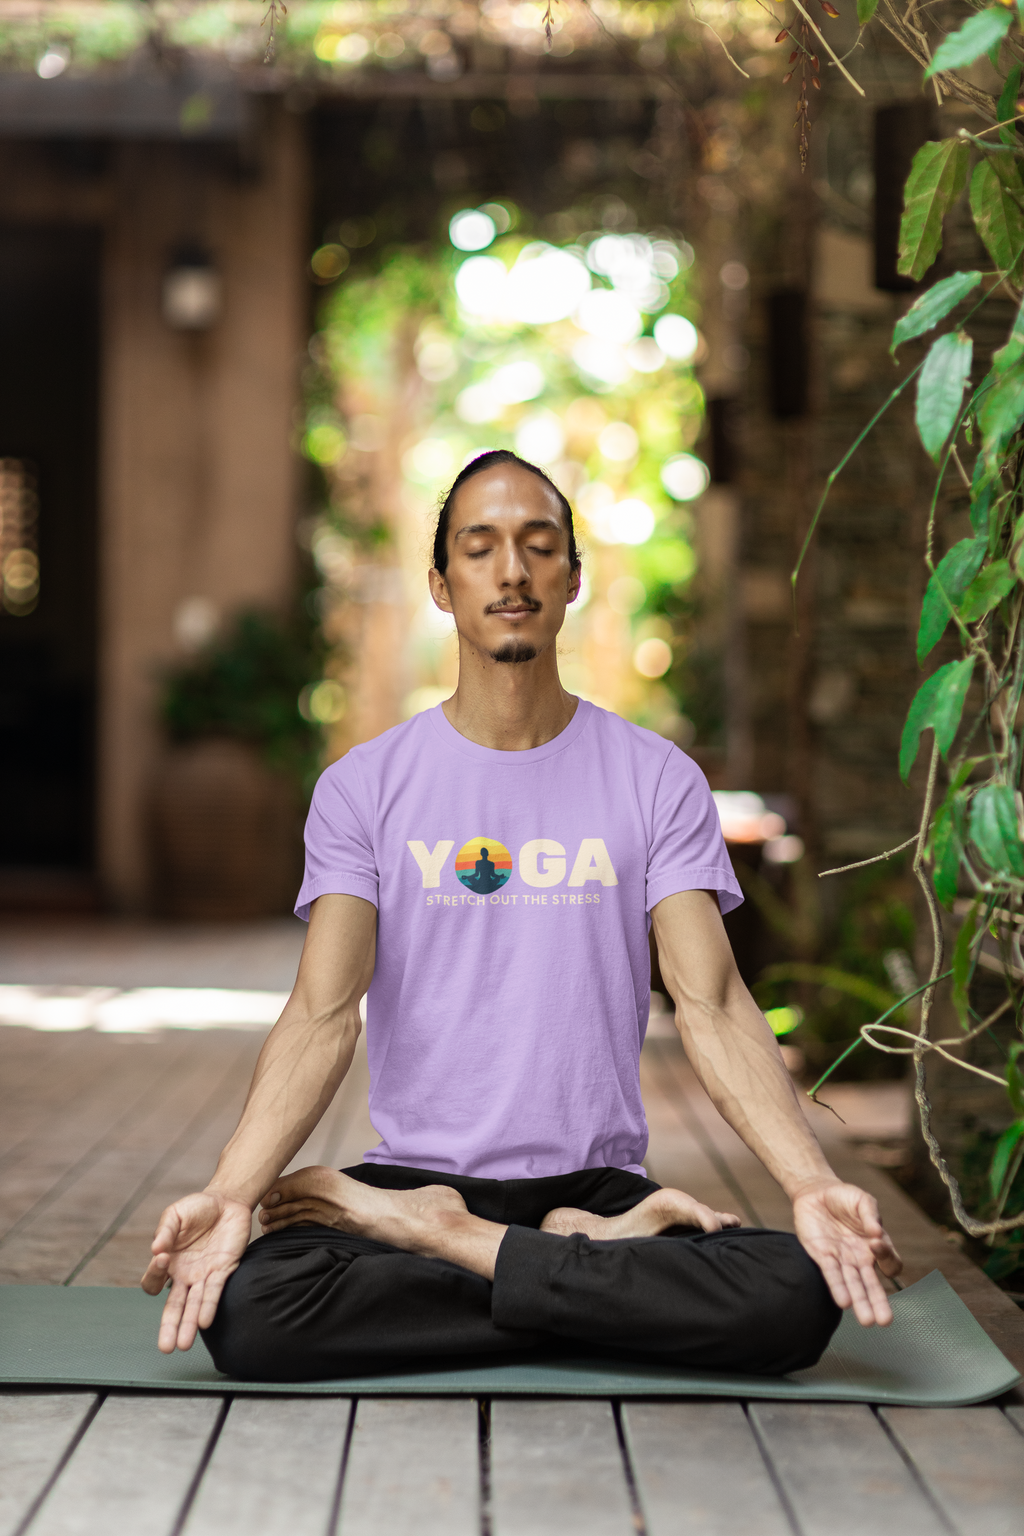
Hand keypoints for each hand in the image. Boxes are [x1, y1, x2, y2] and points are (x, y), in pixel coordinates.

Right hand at [141, 1190, 252, 1352]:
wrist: (227, 1200)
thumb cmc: (197, 1208)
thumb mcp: (175, 1214)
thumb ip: (165, 1230)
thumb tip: (156, 1249)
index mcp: (168, 1262)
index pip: (153, 1282)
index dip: (154, 1274)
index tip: (162, 1257)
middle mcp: (184, 1275)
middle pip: (174, 1306)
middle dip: (169, 1327)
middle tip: (165, 1348)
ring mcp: (203, 1275)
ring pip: (194, 1306)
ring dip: (189, 1325)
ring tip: (183, 1345)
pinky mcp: (223, 1270)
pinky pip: (214, 1292)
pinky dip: (209, 1306)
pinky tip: (204, 1322)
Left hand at [792, 1179, 901, 1325]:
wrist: (815, 1192)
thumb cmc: (844, 1197)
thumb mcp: (862, 1200)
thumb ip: (870, 1213)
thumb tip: (876, 1231)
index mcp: (875, 1245)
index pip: (890, 1262)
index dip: (886, 1257)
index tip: (876, 1244)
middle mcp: (860, 1257)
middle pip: (872, 1284)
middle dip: (878, 1302)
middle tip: (884, 1320)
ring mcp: (842, 1259)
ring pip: (853, 1285)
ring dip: (860, 1302)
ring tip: (867, 1321)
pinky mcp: (822, 1256)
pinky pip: (832, 1275)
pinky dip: (838, 1288)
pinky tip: (844, 1302)